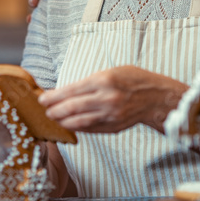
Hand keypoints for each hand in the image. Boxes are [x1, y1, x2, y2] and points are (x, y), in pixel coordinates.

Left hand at [37, 66, 186, 133]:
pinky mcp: (113, 127)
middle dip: (54, 110)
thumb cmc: (134, 80)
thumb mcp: (112, 71)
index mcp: (104, 81)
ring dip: (62, 121)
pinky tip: (69, 124)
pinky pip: (90, 129)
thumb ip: (90, 82)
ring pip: (79, 122)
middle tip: (44, 111)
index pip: (71, 90)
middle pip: (72, 108)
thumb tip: (66, 91)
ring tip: (53, 119)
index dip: (54, 96)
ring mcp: (110, 116)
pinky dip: (77, 127)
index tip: (42, 98)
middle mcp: (106, 99)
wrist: (156, 97)